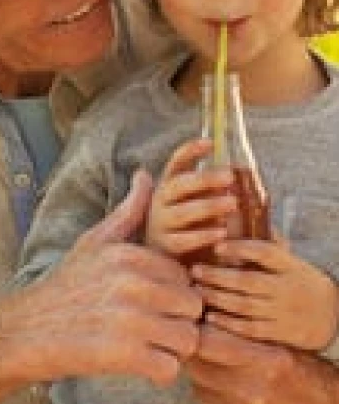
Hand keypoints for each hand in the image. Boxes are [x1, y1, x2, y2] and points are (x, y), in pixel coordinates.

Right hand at [24, 170, 203, 386]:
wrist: (26, 331)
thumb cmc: (65, 287)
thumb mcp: (93, 243)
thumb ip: (127, 212)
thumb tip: (146, 176)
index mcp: (129, 255)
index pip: (184, 278)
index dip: (169, 295)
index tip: (144, 303)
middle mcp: (132, 284)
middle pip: (192, 309)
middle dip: (175, 322)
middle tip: (146, 328)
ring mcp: (130, 320)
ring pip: (187, 340)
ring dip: (168, 349)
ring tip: (140, 345)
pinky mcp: (125, 356)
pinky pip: (170, 369)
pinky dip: (156, 373)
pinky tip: (134, 364)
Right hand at [145, 139, 235, 257]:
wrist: (165, 261)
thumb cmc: (189, 225)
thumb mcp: (196, 203)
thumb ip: (213, 188)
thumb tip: (243, 169)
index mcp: (169, 186)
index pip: (176, 163)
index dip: (190, 151)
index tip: (210, 143)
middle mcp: (160, 202)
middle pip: (178, 185)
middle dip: (203, 179)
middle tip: (229, 176)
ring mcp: (160, 224)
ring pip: (181, 212)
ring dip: (207, 206)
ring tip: (233, 204)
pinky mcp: (165, 247)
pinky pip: (183, 240)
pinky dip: (202, 236)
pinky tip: (222, 233)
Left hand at [188, 325, 338, 403]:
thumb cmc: (307, 377)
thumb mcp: (282, 346)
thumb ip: (241, 333)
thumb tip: (197, 319)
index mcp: (266, 363)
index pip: (203, 341)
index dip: (199, 334)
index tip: (201, 332)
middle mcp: (252, 395)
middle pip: (196, 367)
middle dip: (201, 358)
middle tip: (214, 357)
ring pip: (199, 392)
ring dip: (207, 384)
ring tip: (230, 382)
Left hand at [191, 233, 338, 349]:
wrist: (335, 316)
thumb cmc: (300, 281)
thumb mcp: (292, 261)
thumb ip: (269, 243)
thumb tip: (242, 216)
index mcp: (290, 266)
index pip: (265, 253)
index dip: (240, 249)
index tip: (217, 246)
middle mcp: (287, 288)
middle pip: (248, 281)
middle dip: (218, 276)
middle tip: (195, 270)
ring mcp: (283, 312)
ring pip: (245, 305)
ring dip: (217, 297)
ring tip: (198, 289)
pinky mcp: (280, 333)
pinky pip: (251, 329)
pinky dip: (229, 323)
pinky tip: (211, 316)